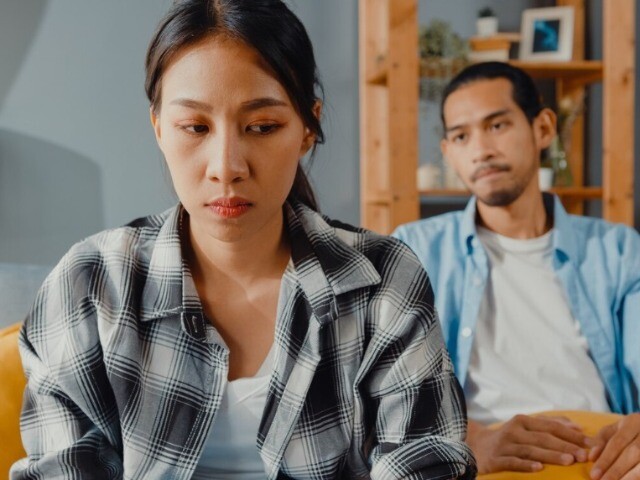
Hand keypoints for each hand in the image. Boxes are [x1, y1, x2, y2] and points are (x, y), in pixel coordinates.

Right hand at [467, 415, 589, 473]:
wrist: (477, 447)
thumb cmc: (509, 438)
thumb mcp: (526, 427)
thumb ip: (550, 423)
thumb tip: (578, 426)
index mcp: (522, 420)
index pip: (551, 426)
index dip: (571, 434)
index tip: (590, 443)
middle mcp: (513, 430)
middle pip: (542, 437)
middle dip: (565, 446)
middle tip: (584, 455)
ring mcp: (504, 445)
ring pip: (530, 450)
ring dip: (550, 455)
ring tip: (568, 461)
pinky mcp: (496, 459)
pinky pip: (513, 462)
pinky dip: (526, 465)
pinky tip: (539, 469)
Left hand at [589, 414, 639, 479]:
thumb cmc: (630, 431)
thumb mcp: (615, 429)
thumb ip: (602, 441)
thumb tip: (591, 457)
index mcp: (633, 422)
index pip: (618, 442)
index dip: (606, 459)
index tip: (594, 474)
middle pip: (632, 453)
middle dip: (616, 470)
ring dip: (630, 477)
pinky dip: (637, 478)